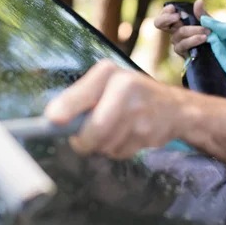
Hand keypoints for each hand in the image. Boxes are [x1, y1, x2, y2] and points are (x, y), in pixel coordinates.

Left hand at [44, 60, 189, 159]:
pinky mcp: (149, 133)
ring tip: (112, 130)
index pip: (84, 94)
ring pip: (105, 144)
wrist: (174, 108)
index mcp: (108, 72)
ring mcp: (141, 111)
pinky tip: (127, 135)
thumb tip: (51, 119)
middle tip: (81, 140)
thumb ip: (77, 99)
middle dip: (84, 141)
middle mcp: (127, 86)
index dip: (67, 108)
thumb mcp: (103, 86)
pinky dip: (117, 149)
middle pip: (95, 128)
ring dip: (102, 145)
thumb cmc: (127, 96)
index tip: (53, 120)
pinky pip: (120, 152)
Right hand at [153, 0, 210, 57]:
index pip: (164, 14)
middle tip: (177, 16)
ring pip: (178, 33)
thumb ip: (201, 13)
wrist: (218, 49)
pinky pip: (183, 45)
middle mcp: (174, 30)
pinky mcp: (182, 52)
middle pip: (159, 23)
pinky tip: (203, 38)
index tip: (174, 8)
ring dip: (193, 30)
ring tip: (207, 30)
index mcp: (178, 21)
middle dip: (166, 18)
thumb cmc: (212, 34)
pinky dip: (193, 40)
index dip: (166, 11)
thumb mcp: (208, 21)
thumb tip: (198, 1)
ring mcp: (177, 42)